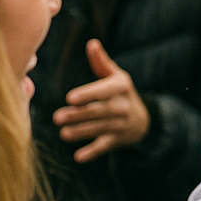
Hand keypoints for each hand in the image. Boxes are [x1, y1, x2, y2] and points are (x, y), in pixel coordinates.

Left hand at [53, 39, 150, 162]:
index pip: (103, 91)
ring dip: (80, 132)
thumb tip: (91, 43)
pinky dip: (92, 152)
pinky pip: (104, 146)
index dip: (88, 94)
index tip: (70, 98)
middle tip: (57, 118)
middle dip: (77, 115)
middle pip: (97, 111)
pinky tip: (79, 157)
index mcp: (120, 87)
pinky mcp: (117, 140)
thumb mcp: (116, 76)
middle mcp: (122, 106)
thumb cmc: (121, 92)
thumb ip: (101, 62)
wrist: (143, 119)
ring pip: (98, 129)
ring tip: (64, 133)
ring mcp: (121, 124)